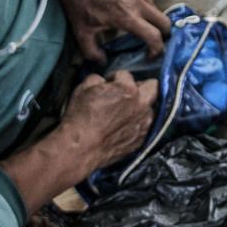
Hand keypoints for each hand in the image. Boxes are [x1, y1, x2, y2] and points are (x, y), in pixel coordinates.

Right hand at [0, 71, 157, 214]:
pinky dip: (134, 126)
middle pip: (152, 89)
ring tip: (124, 111)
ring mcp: (141, 126)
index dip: (116, 79)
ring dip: (140, 108)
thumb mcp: (82, 88)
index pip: (127, 75)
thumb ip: (96, 80)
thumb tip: (100, 81)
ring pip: (149, 110)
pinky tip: (121, 128)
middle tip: (126, 93)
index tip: (108, 84)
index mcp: (127, 90)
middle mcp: (139, 107)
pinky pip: (142, 129)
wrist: (74, 151)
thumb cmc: (75, 117)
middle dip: (141, 89)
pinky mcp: (136, 142)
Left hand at [26, 0, 169, 62]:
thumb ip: (92, 52)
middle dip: (163, 35)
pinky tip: (129, 12)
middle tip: (152, 42)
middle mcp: (137, 3)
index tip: (150, 56)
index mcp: (127, 17)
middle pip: (165, 22)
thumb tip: (102, 62)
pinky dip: (144, 9)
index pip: (154, 36)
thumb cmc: (79, 2)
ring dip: (153, 21)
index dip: (157, 50)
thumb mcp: (81, 32)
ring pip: (157, 10)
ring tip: (140, 28)